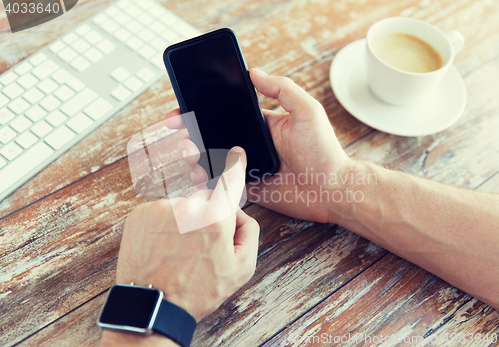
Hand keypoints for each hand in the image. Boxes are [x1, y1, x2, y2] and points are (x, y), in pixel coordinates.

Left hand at [114, 147, 258, 322]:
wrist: (153, 305)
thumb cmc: (198, 290)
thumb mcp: (242, 268)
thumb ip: (249, 231)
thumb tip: (238, 212)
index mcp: (215, 218)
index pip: (230, 180)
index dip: (235, 165)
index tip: (236, 153)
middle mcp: (187, 207)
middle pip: (206, 197)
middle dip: (209, 213)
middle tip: (203, 243)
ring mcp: (160, 208)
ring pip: (182, 205)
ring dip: (184, 220)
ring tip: (179, 250)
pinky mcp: (140, 213)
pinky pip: (161, 210)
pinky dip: (165, 223)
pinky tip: (164, 246)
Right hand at [165, 70, 352, 223]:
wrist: (331, 190)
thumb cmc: (324, 151)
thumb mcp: (307, 111)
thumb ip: (282, 89)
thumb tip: (253, 72)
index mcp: (259, 125)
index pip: (223, 113)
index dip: (201, 111)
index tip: (181, 110)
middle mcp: (248, 145)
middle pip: (211, 138)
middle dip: (190, 135)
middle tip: (179, 135)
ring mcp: (245, 168)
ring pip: (211, 162)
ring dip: (193, 157)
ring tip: (188, 154)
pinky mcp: (246, 190)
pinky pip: (220, 186)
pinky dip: (205, 183)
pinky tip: (197, 177)